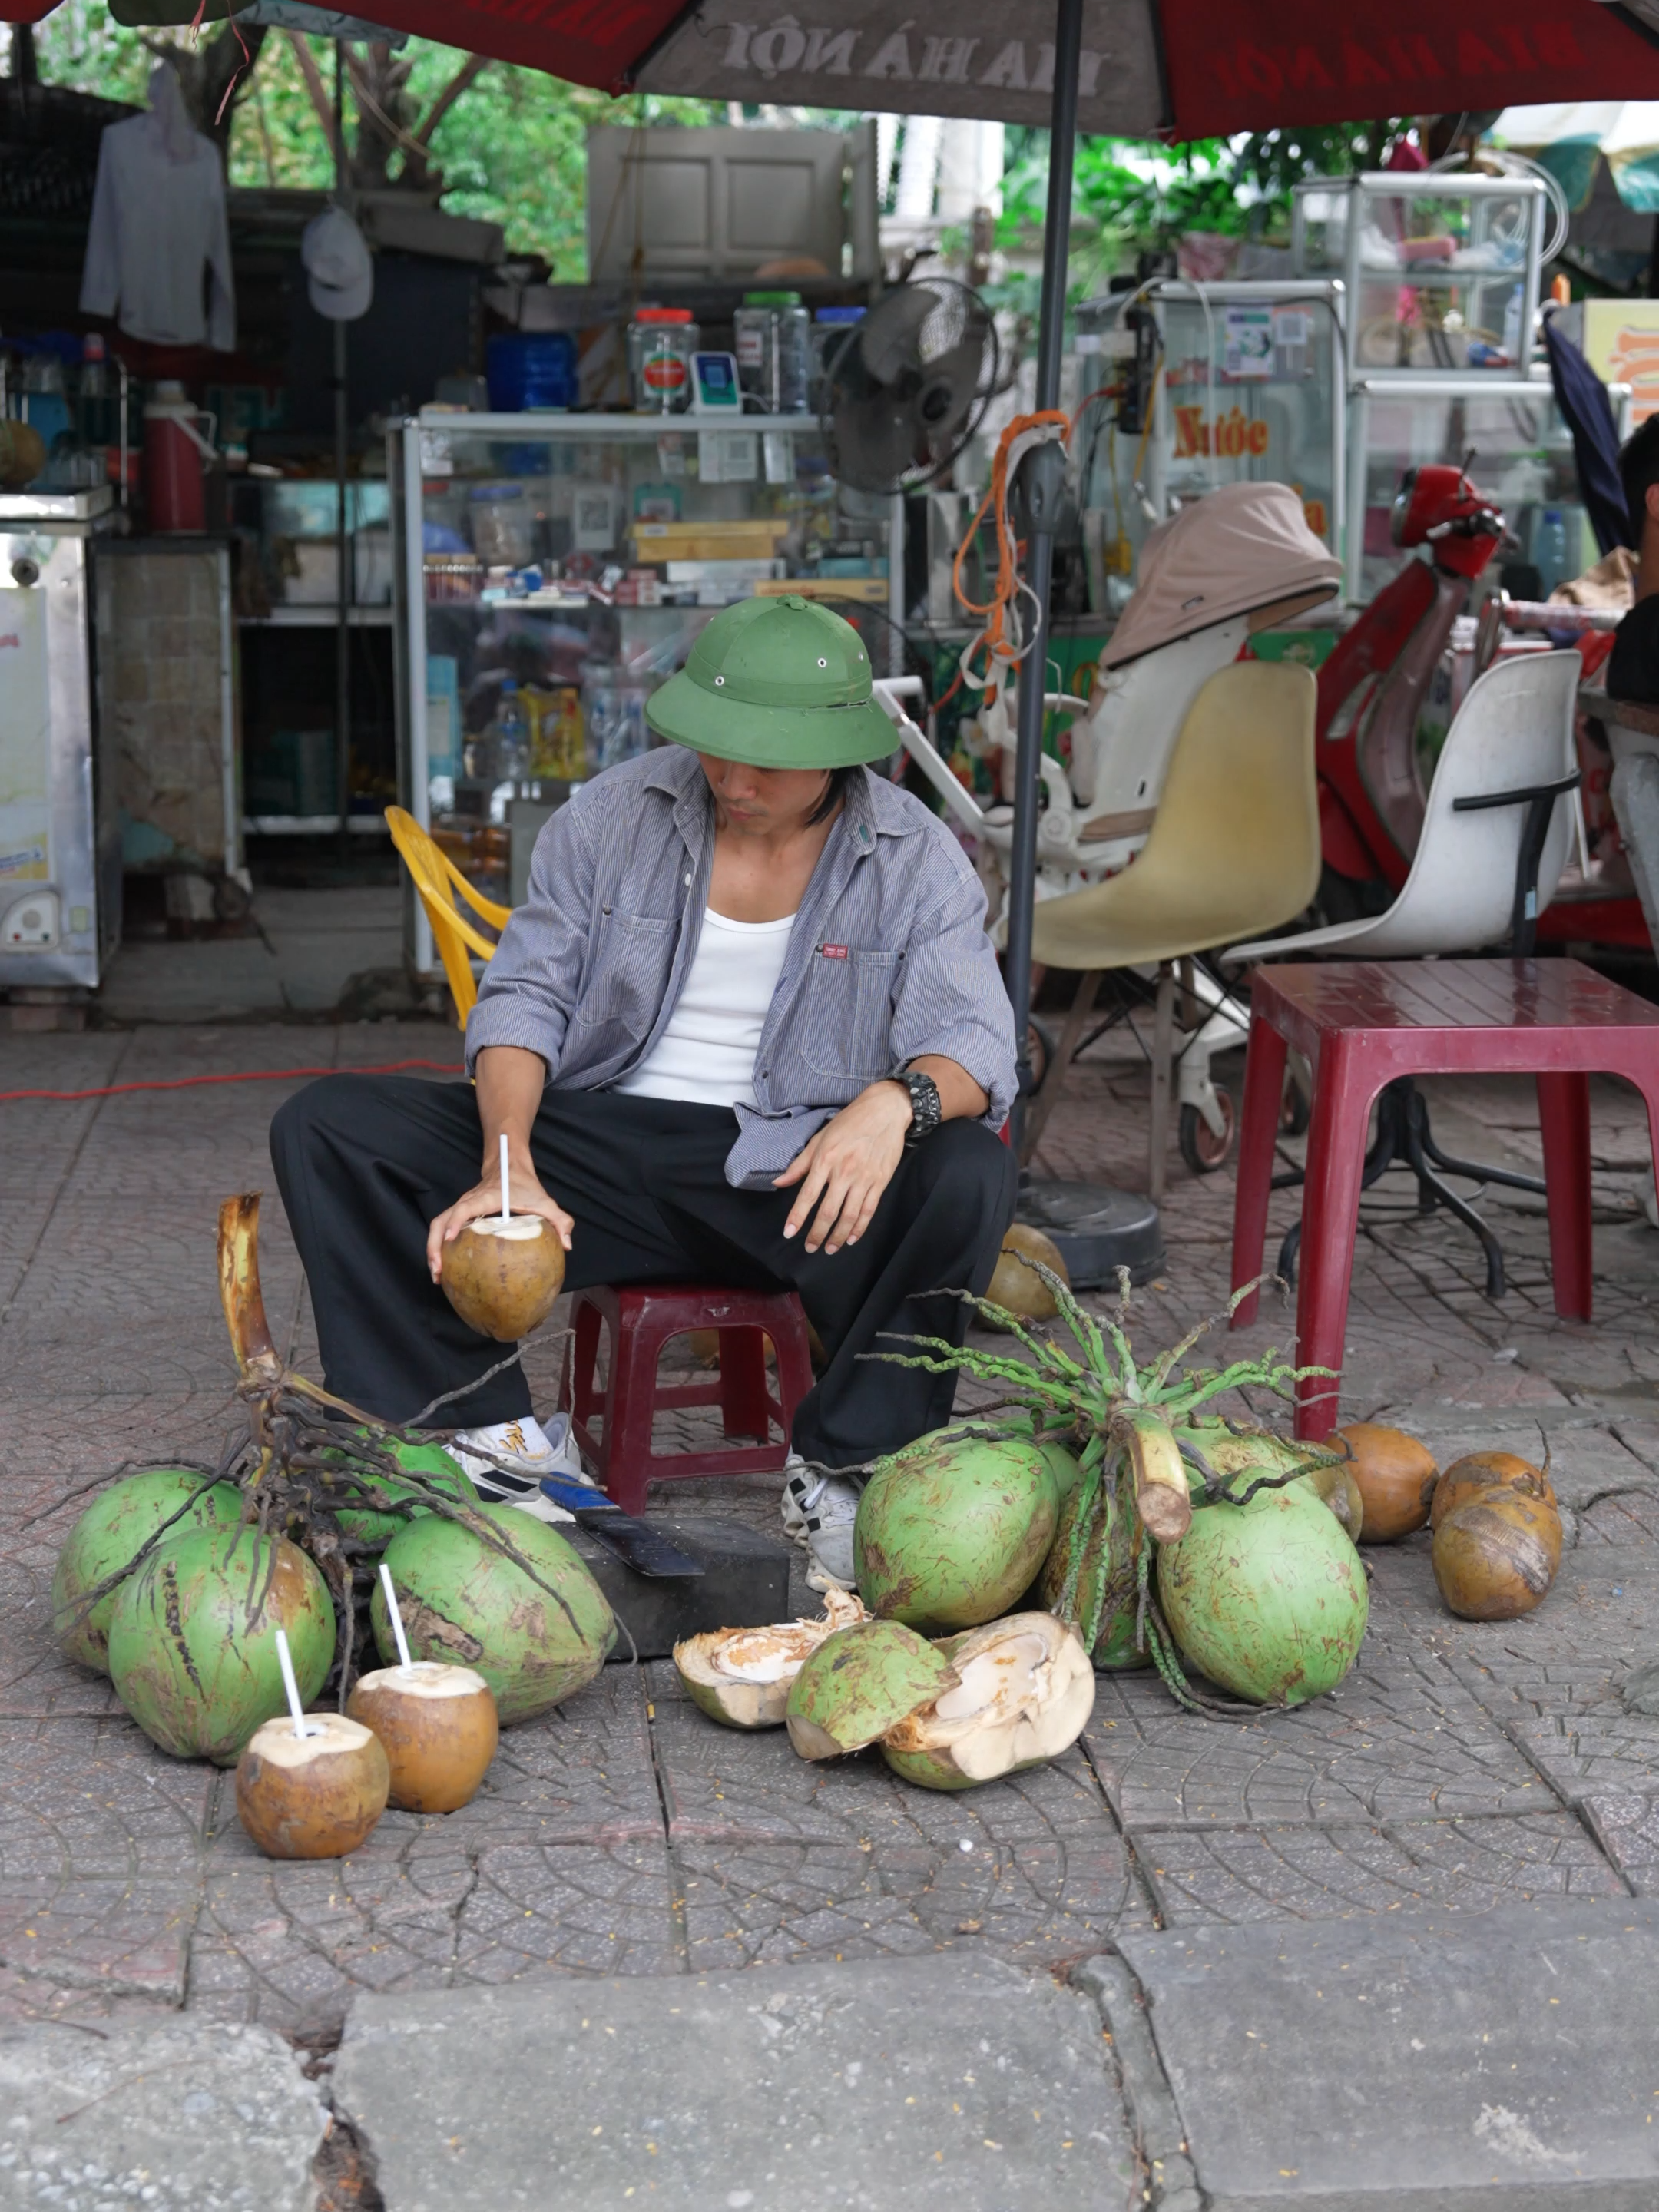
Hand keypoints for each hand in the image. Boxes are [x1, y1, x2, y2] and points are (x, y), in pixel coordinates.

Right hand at [427, 1150, 572, 1282]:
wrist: (508, 1165)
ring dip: (432, 1249)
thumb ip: (560, 1220)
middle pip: (440, 1222)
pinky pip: (444, 1229)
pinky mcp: (460, 1214)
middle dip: (434, 1246)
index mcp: (483, 1198)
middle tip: (437, 1272)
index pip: (463, 1209)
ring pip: (437, 1226)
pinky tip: (447, 1268)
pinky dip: (439, 1247)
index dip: (455, 1223)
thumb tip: (567, 1245)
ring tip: (437, 1276)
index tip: (450, 1240)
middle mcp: (467, 1202)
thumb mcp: (545, 1201)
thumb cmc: (524, 1184)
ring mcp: (461, 1208)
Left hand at [773, 1081, 910, 1254]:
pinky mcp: (880, 1181)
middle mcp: (844, 1171)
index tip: (789, 1232)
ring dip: (838, 1236)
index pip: (808, 1195)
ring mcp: (864, 1178)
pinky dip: (860, 1227)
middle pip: (828, 1211)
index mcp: (826, 1159)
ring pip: (850, 1215)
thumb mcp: (820, 1137)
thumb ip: (800, 1163)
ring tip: (830, 1249)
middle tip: (810, 1247)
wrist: (885, 1110)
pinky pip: (869, 1210)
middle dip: (817, 1233)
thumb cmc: (850, 1122)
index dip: (797, 1216)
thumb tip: (779, 1182)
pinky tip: (851, 1238)